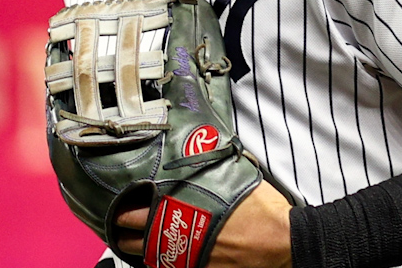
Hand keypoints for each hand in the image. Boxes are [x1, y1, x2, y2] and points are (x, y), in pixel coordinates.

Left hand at [114, 182, 292, 267]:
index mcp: (183, 207)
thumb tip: (202, 146)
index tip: (119, 203)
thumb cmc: (262, 208)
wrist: (282, 241)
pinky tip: (159, 258)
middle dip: (124, 228)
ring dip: (139, 249)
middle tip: (119, 222)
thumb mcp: (234, 177)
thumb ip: (210, 168)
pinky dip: (162, 264)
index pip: (137, 211)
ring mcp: (188, 258)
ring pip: (148, 257)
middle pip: (135, 235)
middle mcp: (180, 235)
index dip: (124, 208)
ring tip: (132, 242)